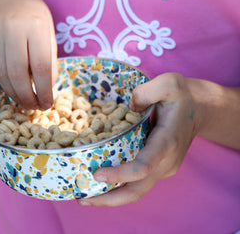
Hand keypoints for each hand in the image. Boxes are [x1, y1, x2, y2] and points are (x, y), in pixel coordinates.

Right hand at [0, 0, 57, 109]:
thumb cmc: (34, 19)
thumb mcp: (48, 34)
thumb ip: (48, 60)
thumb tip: (45, 90)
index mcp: (36, 25)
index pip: (41, 65)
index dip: (44, 90)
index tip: (47, 104)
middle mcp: (12, 26)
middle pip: (17, 72)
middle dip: (26, 96)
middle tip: (33, 107)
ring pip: (1, 72)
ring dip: (13, 92)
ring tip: (24, 101)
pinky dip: (4, 81)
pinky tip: (12, 86)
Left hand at [79, 73, 202, 206]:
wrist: (199, 109)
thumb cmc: (181, 95)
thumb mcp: (168, 83)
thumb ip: (146, 92)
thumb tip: (129, 107)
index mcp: (166, 142)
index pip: (143, 167)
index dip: (120, 174)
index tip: (98, 174)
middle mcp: (165, 161)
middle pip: (137, 189)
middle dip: (109, 198)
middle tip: (81, 198)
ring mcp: (162, 167)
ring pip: (136, 190)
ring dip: (111, 197)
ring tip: (83, 196)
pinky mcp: (157, 167)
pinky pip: (137, 182)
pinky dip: (118, 186)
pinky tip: (98, 183)